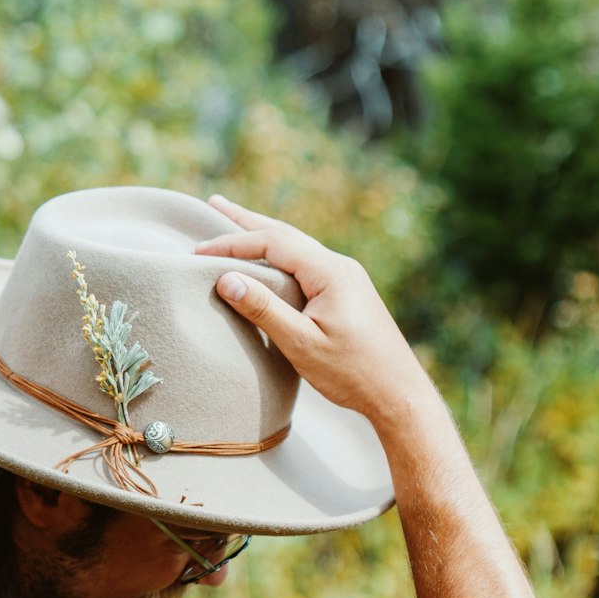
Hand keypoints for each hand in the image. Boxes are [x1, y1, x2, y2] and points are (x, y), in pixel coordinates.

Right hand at [195, 196, 421, 422]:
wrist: (399, 394)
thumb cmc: (353, 373)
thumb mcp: (302, 344)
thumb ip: (265, 309)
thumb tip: (227, 279)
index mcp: (330, 272)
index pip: (273, 243)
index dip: (233, 243)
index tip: (198, 252)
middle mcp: (340, 267)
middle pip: (285, 234)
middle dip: (247, 221)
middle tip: (214, 203)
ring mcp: (347, 278)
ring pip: (297, 247)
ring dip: (264, 235)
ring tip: (235, 222)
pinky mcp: (348, 293)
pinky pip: (307, 263)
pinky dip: (280, 256)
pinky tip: (271, 261)